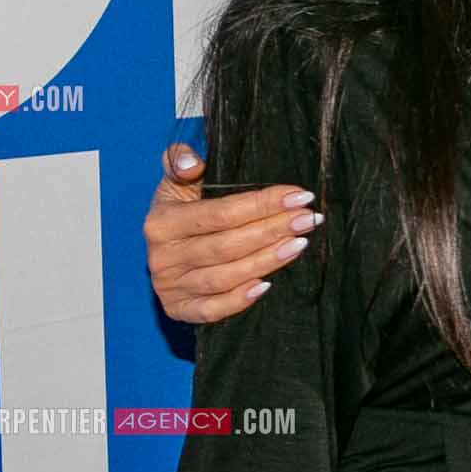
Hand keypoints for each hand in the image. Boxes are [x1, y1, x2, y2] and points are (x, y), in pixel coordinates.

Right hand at [144, 143, 319, 322]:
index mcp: (162, 222)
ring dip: (266, 261)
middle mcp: (163, 256)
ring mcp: (169, 286)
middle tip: (308, 219)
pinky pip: (210, 310)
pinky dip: (238, 300)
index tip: (299, 195)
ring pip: (224, 276)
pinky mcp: (178, 310)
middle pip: (227, 245)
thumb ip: (181, 163)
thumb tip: (192, 161)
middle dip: (273, 230)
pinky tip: (267, 286)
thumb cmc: (181, 210)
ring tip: (300, 244)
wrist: (162, 249)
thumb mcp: (177, 183)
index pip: (220, 213)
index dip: (262, 204)